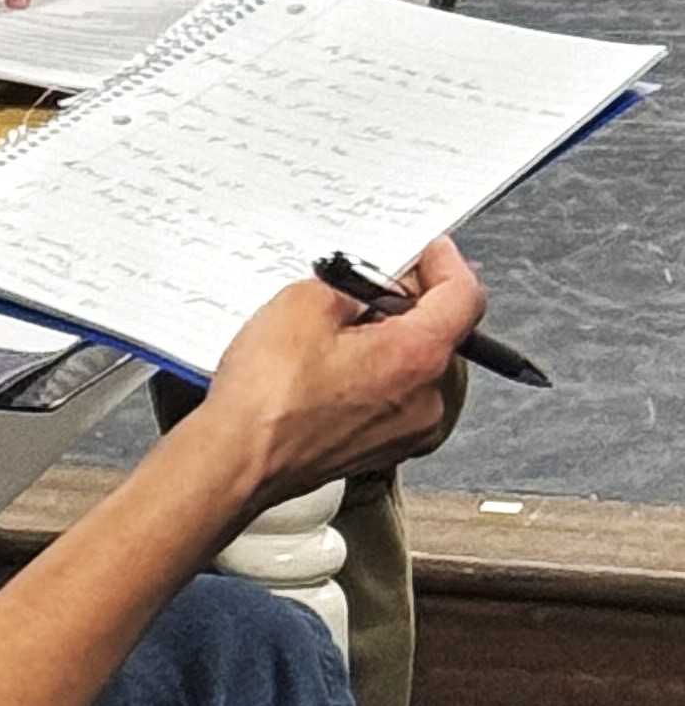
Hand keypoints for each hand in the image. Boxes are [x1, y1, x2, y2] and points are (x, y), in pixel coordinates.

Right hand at [197, 238, 485, 514]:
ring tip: (339, 320)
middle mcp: (427, 400)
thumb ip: (348, 284)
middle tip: (368, 277)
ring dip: (391, 335)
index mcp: (416, 359)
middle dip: (411, 299)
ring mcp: (410, 431)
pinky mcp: (386, 447)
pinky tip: (332, 359)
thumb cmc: (269, 396)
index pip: (463, 298)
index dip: (447, 262)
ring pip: (419, 364)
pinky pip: (399, 394)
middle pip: (443, 332)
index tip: (430, 247)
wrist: (242, 457)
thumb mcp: (302, 302)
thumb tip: (361, 286)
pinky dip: (378, 368)